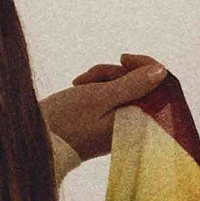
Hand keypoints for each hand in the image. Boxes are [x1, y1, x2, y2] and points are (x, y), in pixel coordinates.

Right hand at [38, 52, 168, 161]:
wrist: (38, 142)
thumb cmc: (66, 122)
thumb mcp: (100, 97)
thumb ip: (134, 85)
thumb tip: (161, 72)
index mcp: (137, 123)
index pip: (159, 86)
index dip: (144, 66)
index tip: (122, 58)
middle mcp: (133, 126)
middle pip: (139, 84)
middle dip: (116, 72)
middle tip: (89, 76)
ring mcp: (120, 124)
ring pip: (124, 86)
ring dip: (103, 78)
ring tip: (79, 84)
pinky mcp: (108, 122)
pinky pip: (112, 96)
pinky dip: (98, 87)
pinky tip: (79, 88)